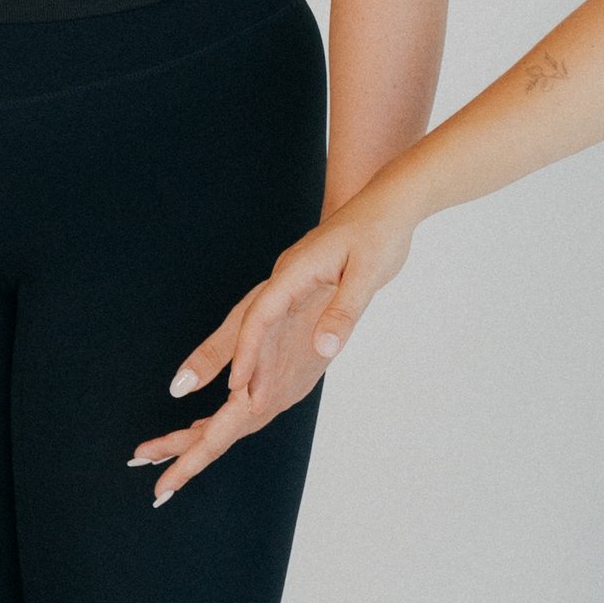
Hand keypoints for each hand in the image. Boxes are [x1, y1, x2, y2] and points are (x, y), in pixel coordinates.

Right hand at [131, 190, 416, 504]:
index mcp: (294, 271)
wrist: (389, 203)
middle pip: (250, 323)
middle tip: (214, 397)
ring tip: (246, 399)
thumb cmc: (379, 232)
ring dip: (252, 359)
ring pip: (262, 326)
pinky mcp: (304, 287)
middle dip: (232, 360)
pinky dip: (270, 348)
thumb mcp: (368, 273)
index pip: (261, 317)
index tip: (235, 386)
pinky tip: (268, 372)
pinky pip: (278, 323)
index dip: (247, 353)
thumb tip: (322, 350)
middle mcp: (286, 278)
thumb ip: (344, 311)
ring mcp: (293, 283)